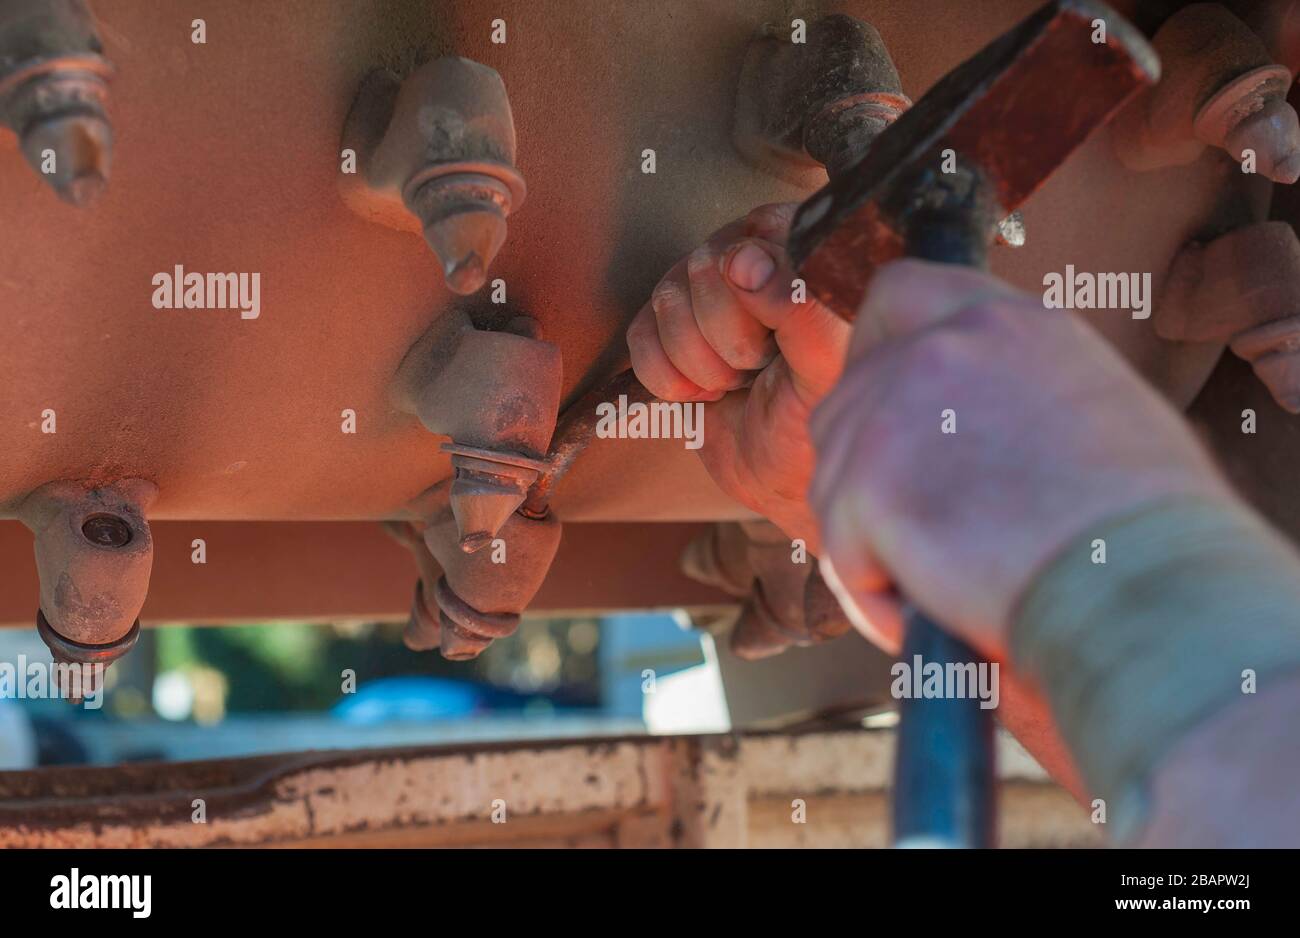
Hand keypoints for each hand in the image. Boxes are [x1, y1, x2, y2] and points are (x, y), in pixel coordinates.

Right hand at [627, 203, 848, 549]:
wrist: (780, 475)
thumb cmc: (816, 420)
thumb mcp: (828, 368)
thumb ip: (800, 306)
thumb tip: (743, 261)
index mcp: (803, 253)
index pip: (759, 229)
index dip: (762, 292)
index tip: (784, 338)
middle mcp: (750, 258)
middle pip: (706, 267)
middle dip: (729, 339)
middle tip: (760, 368)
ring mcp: (702, 292)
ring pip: (666, 301)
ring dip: (702, 365)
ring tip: (736, 383)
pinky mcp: (664, 329)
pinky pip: (639, 336)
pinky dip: (669, 380)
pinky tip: (703, 393)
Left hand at [809, 260, 1232, 659]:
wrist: (1155, 592)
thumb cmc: (1147, 531)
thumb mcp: (1090, 410)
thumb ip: (1010, 394)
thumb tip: (964, 432)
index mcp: (1007, 322)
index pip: (898, 293)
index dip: (872, 352)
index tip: (883, 411)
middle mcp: (943, 347)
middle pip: (846, 403)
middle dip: (863, 474)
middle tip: (919, 536)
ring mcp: (894, 412)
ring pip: (832, 481)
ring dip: (872, 543)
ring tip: (949, 588)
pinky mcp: (866, 488)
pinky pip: (842, 553)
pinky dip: (877, 597)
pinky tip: (939, 612)